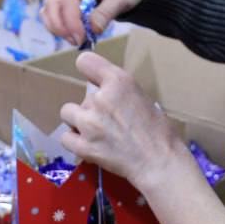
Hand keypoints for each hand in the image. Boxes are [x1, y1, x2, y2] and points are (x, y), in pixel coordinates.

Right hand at [41, 0, 158, 45]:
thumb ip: (105, 13)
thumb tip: (91, 31)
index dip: (71, 21)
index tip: (80, 38)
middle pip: (53, 3)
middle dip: (61, 26)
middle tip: (77, 42)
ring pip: (49, 9)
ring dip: (58, 27)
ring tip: (76, 40)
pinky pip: (53, 12)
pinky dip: (59, 25)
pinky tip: (74, 34)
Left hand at [59, 52, 189, 190]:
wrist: (159, 162)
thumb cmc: (159, 131)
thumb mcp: (142, 98)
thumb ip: (119, 92)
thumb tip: (103, 93)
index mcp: (119, 82)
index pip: (85, 61)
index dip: (89, 70)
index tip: (94, 79)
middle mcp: (100, 98)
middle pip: (82, 94)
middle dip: (92, 105)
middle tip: (109, 119)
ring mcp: (89, 123)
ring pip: (67, 112)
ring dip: (79, 119)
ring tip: (94, 130)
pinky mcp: (83, 146)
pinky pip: (65, 137)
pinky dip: (74, 139)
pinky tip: (88, 143)